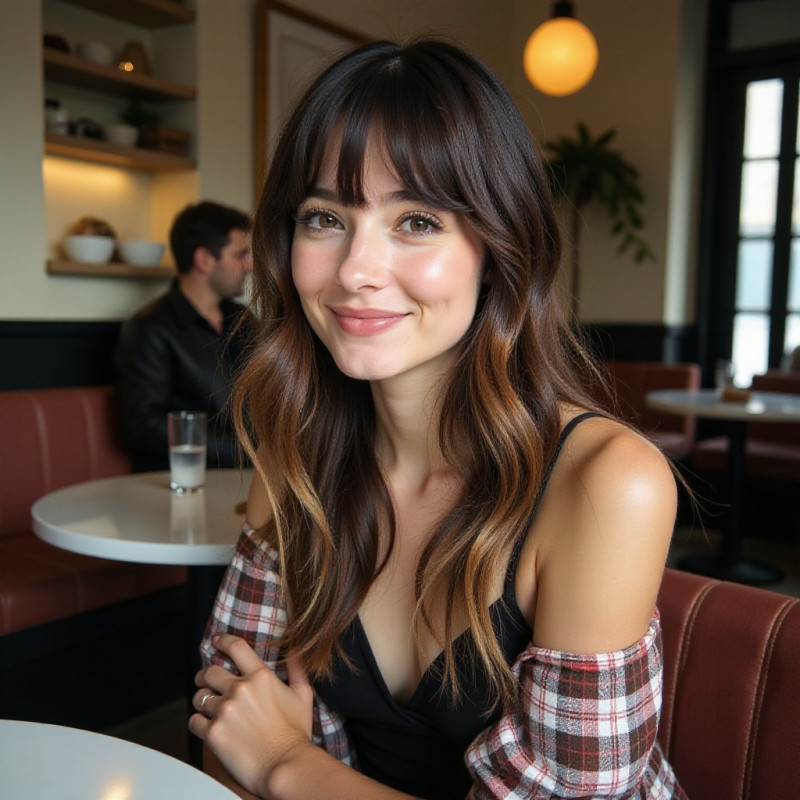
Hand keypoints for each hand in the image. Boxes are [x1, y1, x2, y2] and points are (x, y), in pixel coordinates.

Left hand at [189, 634, 313, 795]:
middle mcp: (240, 689)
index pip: (235, 647)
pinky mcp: (213, 733)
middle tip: (206, 681)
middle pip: (210, 671)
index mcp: (260, 677)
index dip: (222, 640)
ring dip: (202, 700)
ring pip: (199, 696)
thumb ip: (297, 669)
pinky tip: (207, 726)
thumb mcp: (303, 695)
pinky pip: (194, 721)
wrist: (286, 765)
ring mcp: (224, 711)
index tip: (216, 641)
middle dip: (205, 676)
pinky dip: (198, 722)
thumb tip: (294, 651)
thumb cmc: (296, 733)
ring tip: (208, 707)